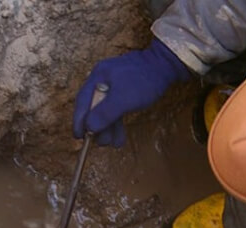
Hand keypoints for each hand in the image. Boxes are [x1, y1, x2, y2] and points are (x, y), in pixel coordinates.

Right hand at [72, 38, 189, 147]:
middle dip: (97, 127)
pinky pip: (116, 109)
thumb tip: (89, 128)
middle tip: (101, 143)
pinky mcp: (124, 89)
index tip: (78, 136)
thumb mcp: (124, 98)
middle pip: (93, 107)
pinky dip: (117, 122)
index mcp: (98, 77)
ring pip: (105, 110)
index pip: (82, 101)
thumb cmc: (145, 79)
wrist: (167, 65)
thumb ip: (105, 112)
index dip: (79, 120)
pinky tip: (120, 136)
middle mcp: (102, 80)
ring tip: (114, 144)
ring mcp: (113, 84)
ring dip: (108, 128)